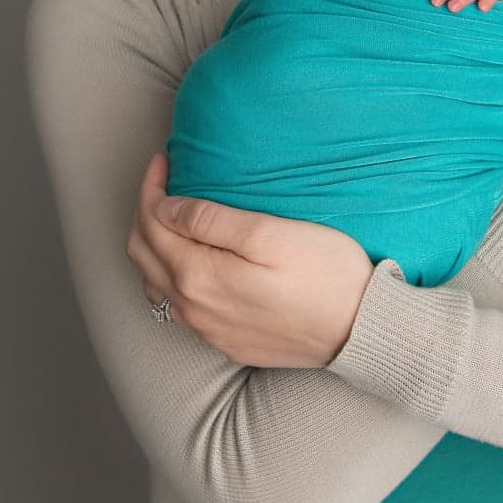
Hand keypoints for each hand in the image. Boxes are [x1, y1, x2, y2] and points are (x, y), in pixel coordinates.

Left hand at [125, 151, 376, 367]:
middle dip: (145, 213)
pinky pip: (178, 308)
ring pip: (156, 285)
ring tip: (169, 219)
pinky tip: (191, 263)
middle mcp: (194, 308)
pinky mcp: (226, 342)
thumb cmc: (324, 275)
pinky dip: (170, 277)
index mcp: (198, 276)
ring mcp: (208, 330)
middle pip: (143, 255)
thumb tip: (165, 208)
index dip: (151, 187)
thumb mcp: (269, 233)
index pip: (151, 223)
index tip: (164, 160)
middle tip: (162, 182)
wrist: (360, 331)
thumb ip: (210, 220)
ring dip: (153, 248)